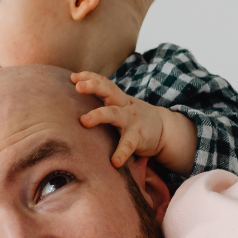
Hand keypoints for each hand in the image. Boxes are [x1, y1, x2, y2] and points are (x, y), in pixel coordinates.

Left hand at [71, 71, 195, 174]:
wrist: (165, 131)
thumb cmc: (134, 118)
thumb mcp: (122, 107)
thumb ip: (105, 103)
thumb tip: (74, 102)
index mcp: (119, 98)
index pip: (105, 83)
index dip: (90, 77)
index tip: (73, 76)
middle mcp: (125, 106)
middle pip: (109, 91)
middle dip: (94, 86)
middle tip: (78, 86)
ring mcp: (132, 121)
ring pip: (115, 114)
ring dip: (99, 115)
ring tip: (84, 120)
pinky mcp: (139, 137)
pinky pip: (129, 144)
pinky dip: (122, 152)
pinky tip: (114, 161)